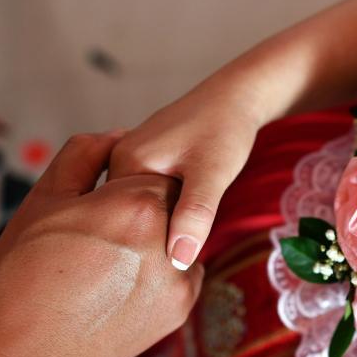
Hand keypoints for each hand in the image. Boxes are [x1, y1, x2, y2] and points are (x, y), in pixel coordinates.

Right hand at [0, 132, 203, 356]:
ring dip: (154, 246)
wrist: (27, 349)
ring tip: (109, 267)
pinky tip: (120, 289)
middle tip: (104, 239)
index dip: (127, 189)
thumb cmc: (26, 269)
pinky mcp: (179, 310)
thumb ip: (84, 155)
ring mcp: (178, 280)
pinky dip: (157, 278)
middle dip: (143, 217)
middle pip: (169, 209)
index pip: (154, 175)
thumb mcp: (45, 199)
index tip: (104, 207)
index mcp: (136, 203)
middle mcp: (167, 239)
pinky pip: (179, 278)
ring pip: (176, 243)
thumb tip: (116, 134)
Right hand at [108, 84, 261, 269]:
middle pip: (127, 215)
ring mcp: (129, 158)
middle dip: (153, 234)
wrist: (237, 97)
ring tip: (184, 234)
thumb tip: (177, 259)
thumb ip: (195, 215)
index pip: (122, 221)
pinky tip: (183, 213)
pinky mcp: (144, 160)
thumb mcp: (213, 175)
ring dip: (159, 223)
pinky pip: (145, 195)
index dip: (150, 244)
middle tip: (182, 252)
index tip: (176, 259)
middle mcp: (119, 158)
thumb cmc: (226, 129)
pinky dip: (163, 208)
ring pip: (137, 207)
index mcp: (125, 162)